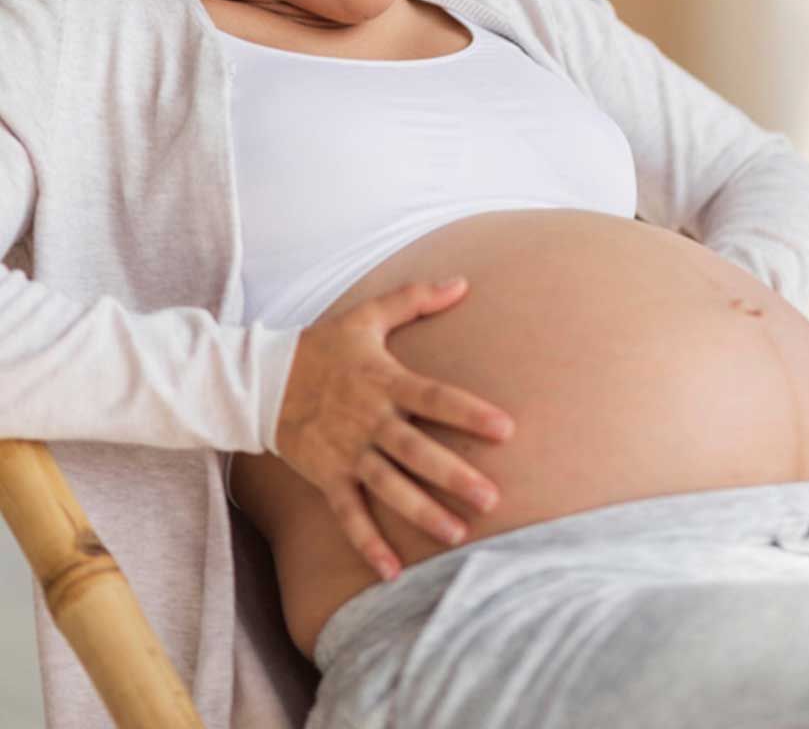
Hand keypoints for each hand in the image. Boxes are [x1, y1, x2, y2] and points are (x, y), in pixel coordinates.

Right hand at [274, 275, 514, 580]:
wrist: (261, 378)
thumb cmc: (323, 345)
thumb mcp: (366, 315)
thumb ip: (415, 298)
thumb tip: (463, 281)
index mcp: (384, 380)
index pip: (433, 397)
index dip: (468, 413)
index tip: (506, 428)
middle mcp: (369, 419)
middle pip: (416, 451)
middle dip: (453, 475)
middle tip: (492, 498)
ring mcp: (346, 451)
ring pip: (388, 486)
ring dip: (421, 512)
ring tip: (457, 534)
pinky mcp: (326, 475)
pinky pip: (348, 513)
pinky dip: (367, 541)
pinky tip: (392, 570)